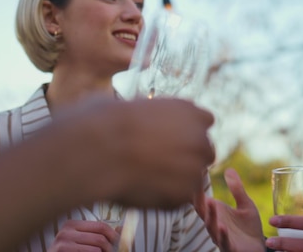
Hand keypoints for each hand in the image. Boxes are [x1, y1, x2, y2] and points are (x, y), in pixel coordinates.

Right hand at [48, 220, 117, 251]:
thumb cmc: (68, 251)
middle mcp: (66, 231)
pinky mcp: (61, 251)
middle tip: (114, 251)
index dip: (114, 235)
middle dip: (111, 247)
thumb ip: (99, 234)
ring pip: (96, 249)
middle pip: (100, 238)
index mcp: (72, 224)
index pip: (101, 226)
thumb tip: (121, 229)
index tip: (120, 242)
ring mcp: (62, 243)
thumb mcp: (82, 240)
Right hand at [57, 97, 215, 209]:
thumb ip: (152, 115)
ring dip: (177, 180)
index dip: (186, 132)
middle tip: (160, 164)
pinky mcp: (184, 194)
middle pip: (205, 151)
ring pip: (194, 177)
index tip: (170, 139)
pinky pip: (179, 198)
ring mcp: (195, 167)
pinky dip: (165, 198)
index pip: (203, 122)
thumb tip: (143, 117)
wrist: (97, 149)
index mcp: (189, 110)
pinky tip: (140, 190)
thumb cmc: (103, 122)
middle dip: (188, 157)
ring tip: (145, 178)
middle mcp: (199, 137)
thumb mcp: (132, 104)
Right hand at [194, 168, 264, 251]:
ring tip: (210, 202)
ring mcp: (220, 237)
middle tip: (196, 184)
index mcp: (216, 213)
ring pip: (211, 227)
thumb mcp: (245, 204)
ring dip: (210, 215)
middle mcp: (214, 224)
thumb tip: (229, 169)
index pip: (201, 200)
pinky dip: (222, 235)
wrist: (259, 248)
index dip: (197, 188)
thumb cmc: (248, 228)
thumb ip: (237, 189)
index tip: (197, 172)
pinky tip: (222, 227)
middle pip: (203, 212)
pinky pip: (224, 242)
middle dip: (199, 199)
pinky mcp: (230, 247)